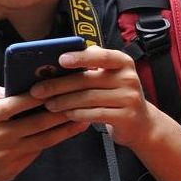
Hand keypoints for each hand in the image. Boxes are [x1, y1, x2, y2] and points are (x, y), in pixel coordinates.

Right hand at [0, 82, 85, 180]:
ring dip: (65, 127)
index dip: (38, 95)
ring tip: (84, 116)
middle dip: (61, 110)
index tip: (56, 85)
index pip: (16, 103)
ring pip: (44, 138)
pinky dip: (54, 140)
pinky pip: (39, 150)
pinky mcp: (16, 168)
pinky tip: (68, 131)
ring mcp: (9, 154)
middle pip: (37, 121)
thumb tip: (10, 88)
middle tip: (80, 99)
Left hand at [31, 46, 158, 147]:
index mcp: (123, 62)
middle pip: (87, 80)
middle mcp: (129, 78)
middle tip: (38, 90)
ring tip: (48, 105)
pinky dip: (77, 114)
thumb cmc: (117, 96)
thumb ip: (93, 66)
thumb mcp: (111, 77)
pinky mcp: (126, 116)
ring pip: (88, 98)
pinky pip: (95, 114)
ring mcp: (129, 98)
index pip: (101, 56)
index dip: (80, 57)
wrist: (142, 123)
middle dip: (59, 85)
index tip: (60, 60)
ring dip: (64, 102)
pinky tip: (65, 114)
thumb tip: (60, 59)